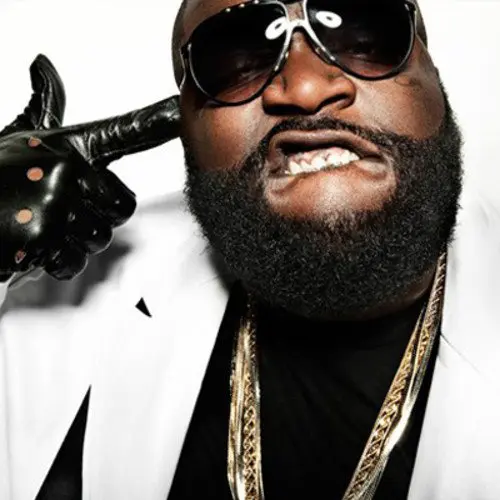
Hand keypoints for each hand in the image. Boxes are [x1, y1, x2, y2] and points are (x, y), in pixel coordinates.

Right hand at [0, 54, 179, 280]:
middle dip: (99, 218)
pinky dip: (58, 262)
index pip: (123, 132)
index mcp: (69, 146)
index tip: (181, 108)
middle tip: (68, 212)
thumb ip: (46, 108)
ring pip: (99, 239)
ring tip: (46, 226)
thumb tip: (43, 65)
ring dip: (75, 242)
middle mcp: (66, 170)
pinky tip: (38, 245)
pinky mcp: (42, 238)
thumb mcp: (23, 135)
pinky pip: (75, 262)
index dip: (157, 121)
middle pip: (122, 208)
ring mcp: (55, 204)